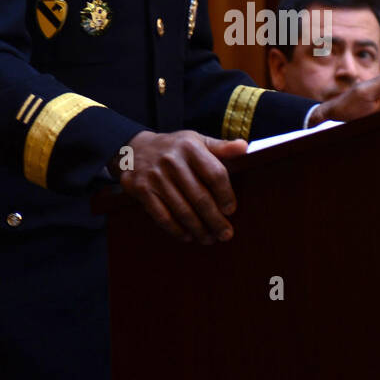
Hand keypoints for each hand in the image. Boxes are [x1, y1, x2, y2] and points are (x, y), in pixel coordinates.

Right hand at [116, 130, 247, 244]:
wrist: (134, 149)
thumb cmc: (174, 148)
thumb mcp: (196, 141)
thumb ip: (221, 147)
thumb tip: (245, 147)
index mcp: (190, 147)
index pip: (215, 174)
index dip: (226, 195)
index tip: (231, 210)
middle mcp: (172, 161)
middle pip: (200, 197)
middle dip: (215, 220)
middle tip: (225, 234)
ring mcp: (156, 177)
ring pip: (182, 210)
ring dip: (198, 229)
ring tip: (209, 239)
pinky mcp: (142, 190)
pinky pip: (162, 216)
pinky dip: (176, 229)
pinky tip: (187, 236)